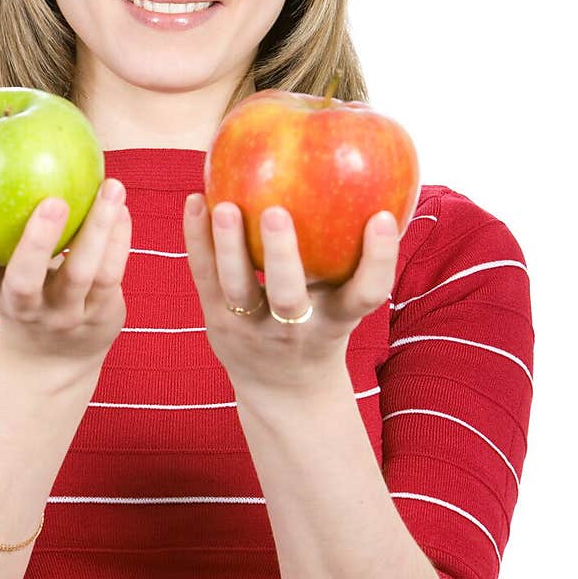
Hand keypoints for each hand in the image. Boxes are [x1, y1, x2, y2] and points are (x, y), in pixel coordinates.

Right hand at [0, 179, 131, 366]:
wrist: (56, 355)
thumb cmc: (21, 283)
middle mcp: (22, 307)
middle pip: (23, 282)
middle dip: (36, 244)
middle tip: (52, 201)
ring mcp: (62, 316)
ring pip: (81, 274)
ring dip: (98, 228)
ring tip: (111, 186)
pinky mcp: (98, 315)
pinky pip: (111, 273)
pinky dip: (119, 237)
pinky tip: (122, 207)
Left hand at [182, 194, 400, 388]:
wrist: (284, 392)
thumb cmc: (322, 327)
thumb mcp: (346, 303)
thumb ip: (358, 257)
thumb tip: (380, 187)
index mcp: (335, 320)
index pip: (366, 295)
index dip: (379, 259)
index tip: (382, 218)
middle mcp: (293, 328)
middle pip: (288, 295)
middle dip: (282, 256)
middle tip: (277, 213)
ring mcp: (250, 327)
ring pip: (237, 287)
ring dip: (228, 246)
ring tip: (223, 206)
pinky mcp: (217, 319)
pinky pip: (204, 276)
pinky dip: (198, 239)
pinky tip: (195, 200)